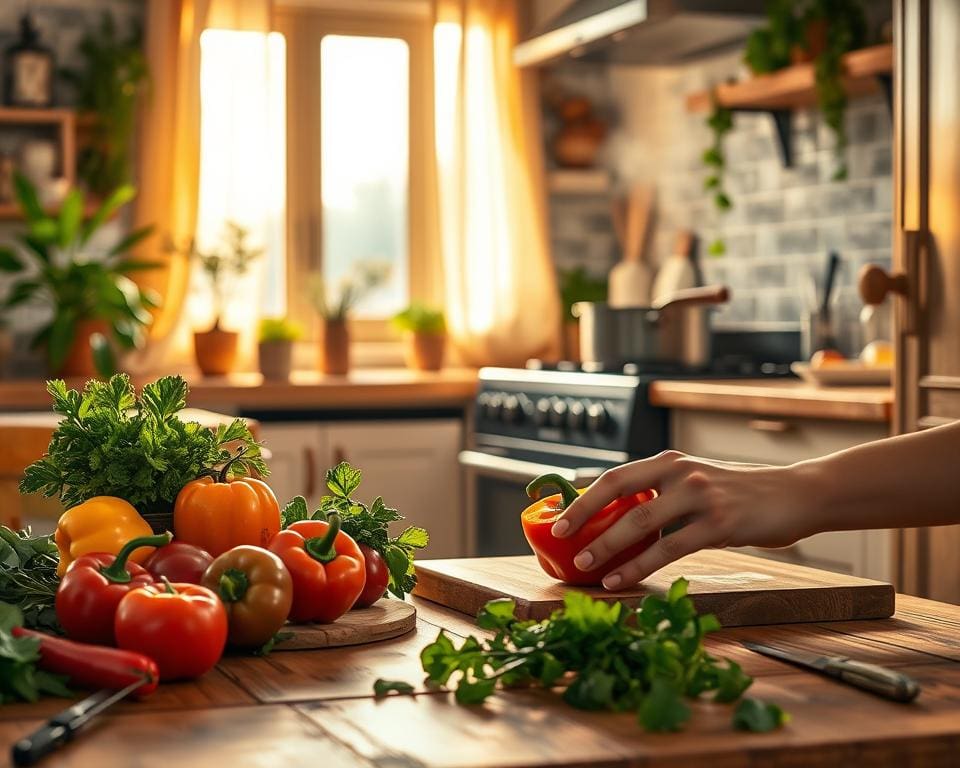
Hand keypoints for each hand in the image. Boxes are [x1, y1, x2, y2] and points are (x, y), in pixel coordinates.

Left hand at [549, 451, 815, 589]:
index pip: (616, 476)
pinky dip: (640, 566)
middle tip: (560, 536)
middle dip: (584, 514)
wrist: (794, 496)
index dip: (584, 495)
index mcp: (670, 461)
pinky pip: (669, 548)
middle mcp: (681, 472)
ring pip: (641, 522)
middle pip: (619, 491)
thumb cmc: (739, 495)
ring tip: (584, 564)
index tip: (557, 515)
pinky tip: (621, 579)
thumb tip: (617, 519)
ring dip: (607, 545)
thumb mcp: (696, 483)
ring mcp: (700, 497)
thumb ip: (662, 493)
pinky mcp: (718, 524)